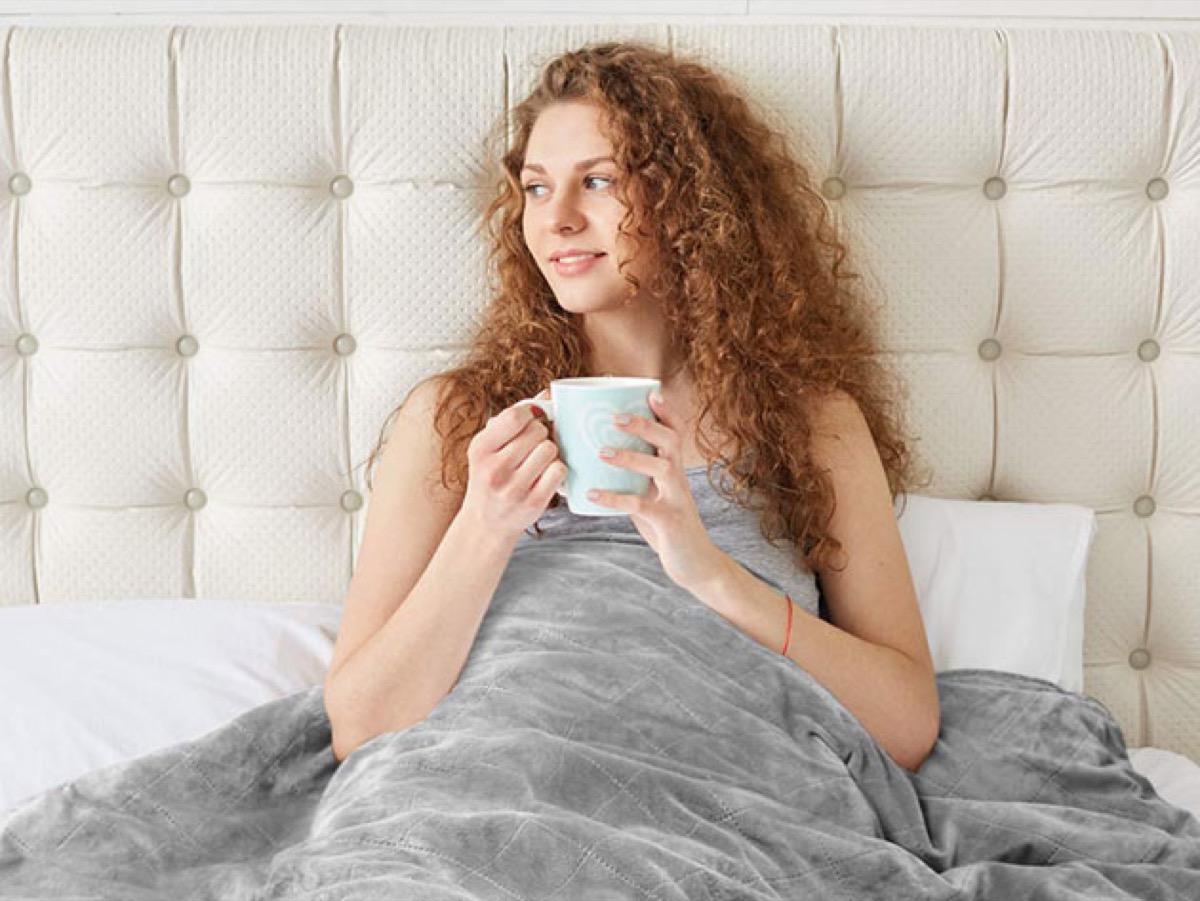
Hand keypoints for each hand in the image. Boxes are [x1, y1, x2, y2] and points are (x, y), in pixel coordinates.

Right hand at [460, 389, 563, 538]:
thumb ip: (512, 420)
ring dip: (549, 453)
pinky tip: (544, 475)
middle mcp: (494, 469)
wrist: (486, 522)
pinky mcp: (533, 504)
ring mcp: (514, 489)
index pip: (517, 416)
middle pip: (538, 431)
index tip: (527, 424)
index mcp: (480, 449)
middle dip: (540, 435)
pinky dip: (556, 470)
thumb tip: (548, 394)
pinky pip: (559, 470)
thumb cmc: (491, 476)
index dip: (529, 416)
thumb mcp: (489, 448)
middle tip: (532, 446)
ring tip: (537, 461)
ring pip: (550, 449)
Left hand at [585, 392, 727, 590]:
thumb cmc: (666, 526)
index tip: (651, 391)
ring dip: (631, 457)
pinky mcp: (669, 522)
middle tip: (615, 416)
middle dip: (645, 424)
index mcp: (674, 470)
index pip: (675, 432)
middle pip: (670, 441)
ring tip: (602, 452)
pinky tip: (592, 495)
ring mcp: (676, 499)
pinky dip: (616, 499)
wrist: (695, 564)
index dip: (666, 411)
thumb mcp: (651, 496)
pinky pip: (642, 507)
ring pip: (661, 468)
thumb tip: (593, 460)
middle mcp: (679, 479)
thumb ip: (632, 479)